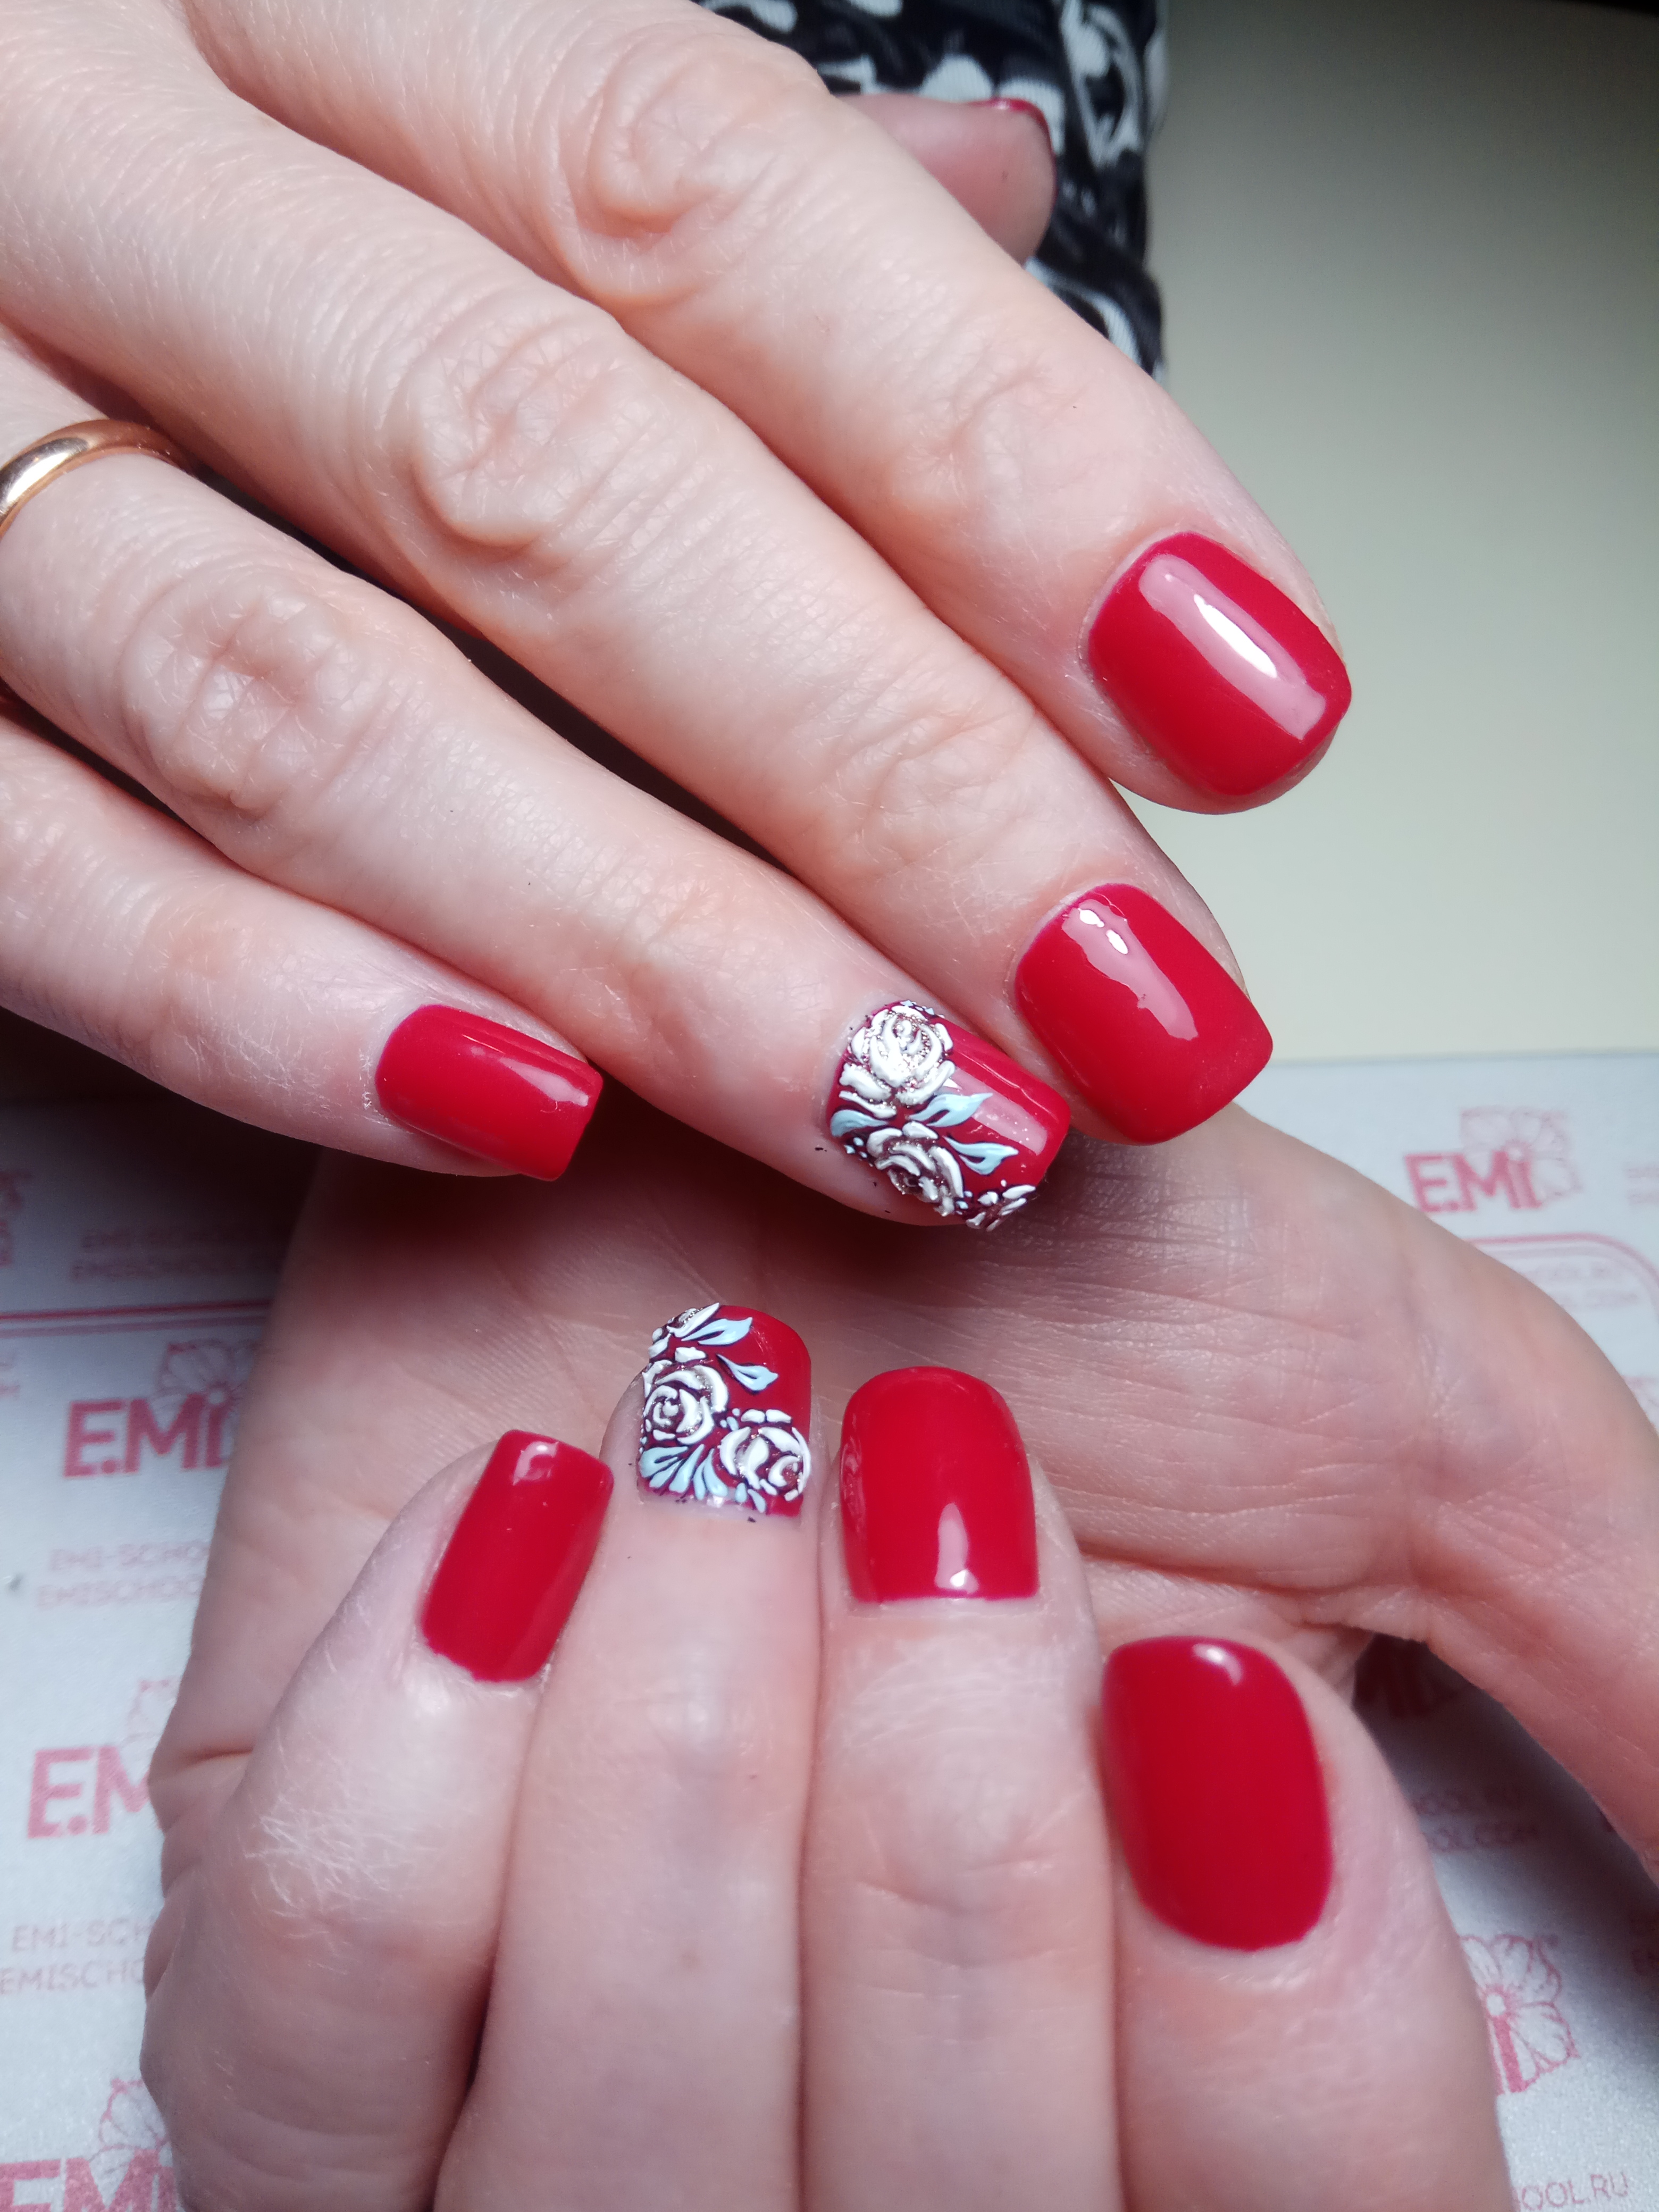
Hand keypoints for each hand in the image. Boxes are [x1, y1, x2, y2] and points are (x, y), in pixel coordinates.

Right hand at [0, 0, 1346, 1224]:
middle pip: (544, 474)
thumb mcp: (408, 109)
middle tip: (1124, 1000)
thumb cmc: (190, 216)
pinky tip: (526, 1118)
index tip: (1247, 697)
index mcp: (301, 17)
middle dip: (881, 769)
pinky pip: (40, 876)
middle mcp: (100, 182)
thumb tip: (1001, 191)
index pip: (700, 194)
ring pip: (306, 708)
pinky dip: (272, 1010)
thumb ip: (681, 197)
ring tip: (916, 1116)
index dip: (1004, 456)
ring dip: (647, 943)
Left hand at [146, 1089, 1657, 2199]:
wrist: (715, 1120)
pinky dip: (443, 1740)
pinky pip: (311, 2007)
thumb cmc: (1047, 1256)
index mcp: (1153, 2104)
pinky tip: (538, 1512)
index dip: (1284, 2012)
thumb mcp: (1410, 1436)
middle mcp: (856, 2185)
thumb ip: (1620, 1663)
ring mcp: (531, 2142)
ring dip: (710, 1756)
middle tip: (938, 1482)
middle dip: (963, 1824)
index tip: (1191, 1663)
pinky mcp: (280, 1993)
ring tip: (734, 1456)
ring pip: (622, 2171)